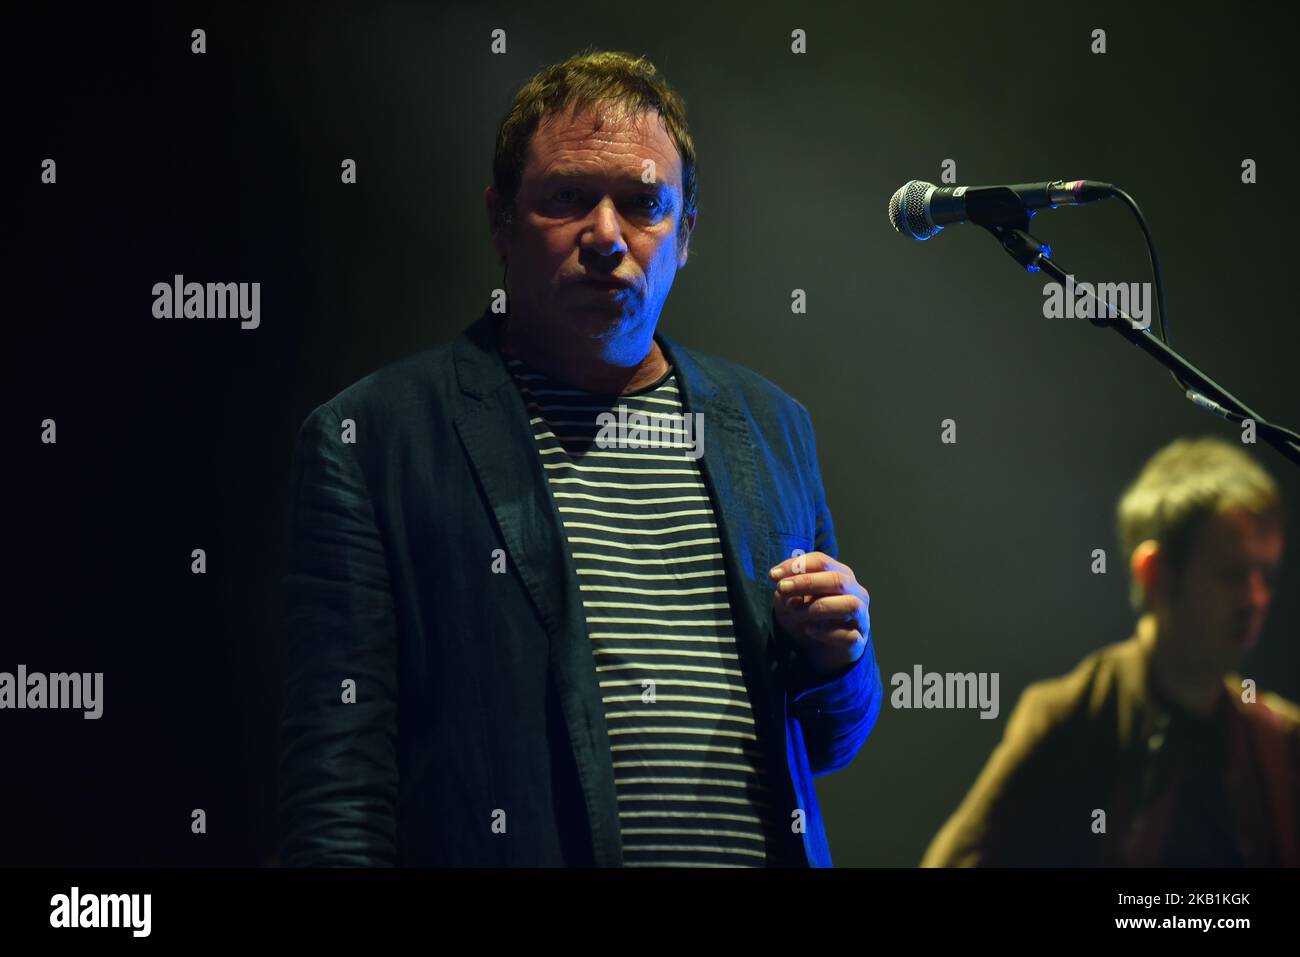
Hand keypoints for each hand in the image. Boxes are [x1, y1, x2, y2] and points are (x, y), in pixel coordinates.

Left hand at [769, 552, 869, 675]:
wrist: (818, 653)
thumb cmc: (806, 620)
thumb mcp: (788, 604)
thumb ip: (785, 592)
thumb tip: (783, 586)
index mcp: (839, 575)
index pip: (822, 561)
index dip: (797, 565)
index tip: (774, 575)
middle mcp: (855, 593)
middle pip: (837, 579)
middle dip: (806, 582)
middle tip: (782, 588)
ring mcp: (860, 617)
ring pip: (849, 604)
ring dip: (818, 607)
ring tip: (796, 613)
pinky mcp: (858, 641)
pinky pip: (848, 635)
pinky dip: (825, 632)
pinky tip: (808, 630)